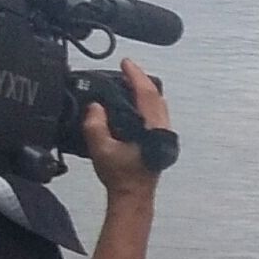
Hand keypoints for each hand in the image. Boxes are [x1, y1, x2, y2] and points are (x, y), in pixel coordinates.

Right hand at [84, 59, 169, 200]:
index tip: (126, 63)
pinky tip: (131, 105)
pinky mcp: (160, 139)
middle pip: (155, 94)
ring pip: (157, 103)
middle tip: (125, 70)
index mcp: (152, 127)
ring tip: (126, 83)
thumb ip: (95, 126)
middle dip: (140, 79)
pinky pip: (155, 112)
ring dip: (143, 91)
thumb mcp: (101, 150)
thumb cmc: (121, 177)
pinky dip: (144, 102)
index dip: (136, 75)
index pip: (147, 92)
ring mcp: (163, 133)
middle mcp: (162, 127)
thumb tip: (95, 107)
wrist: (133, 195)